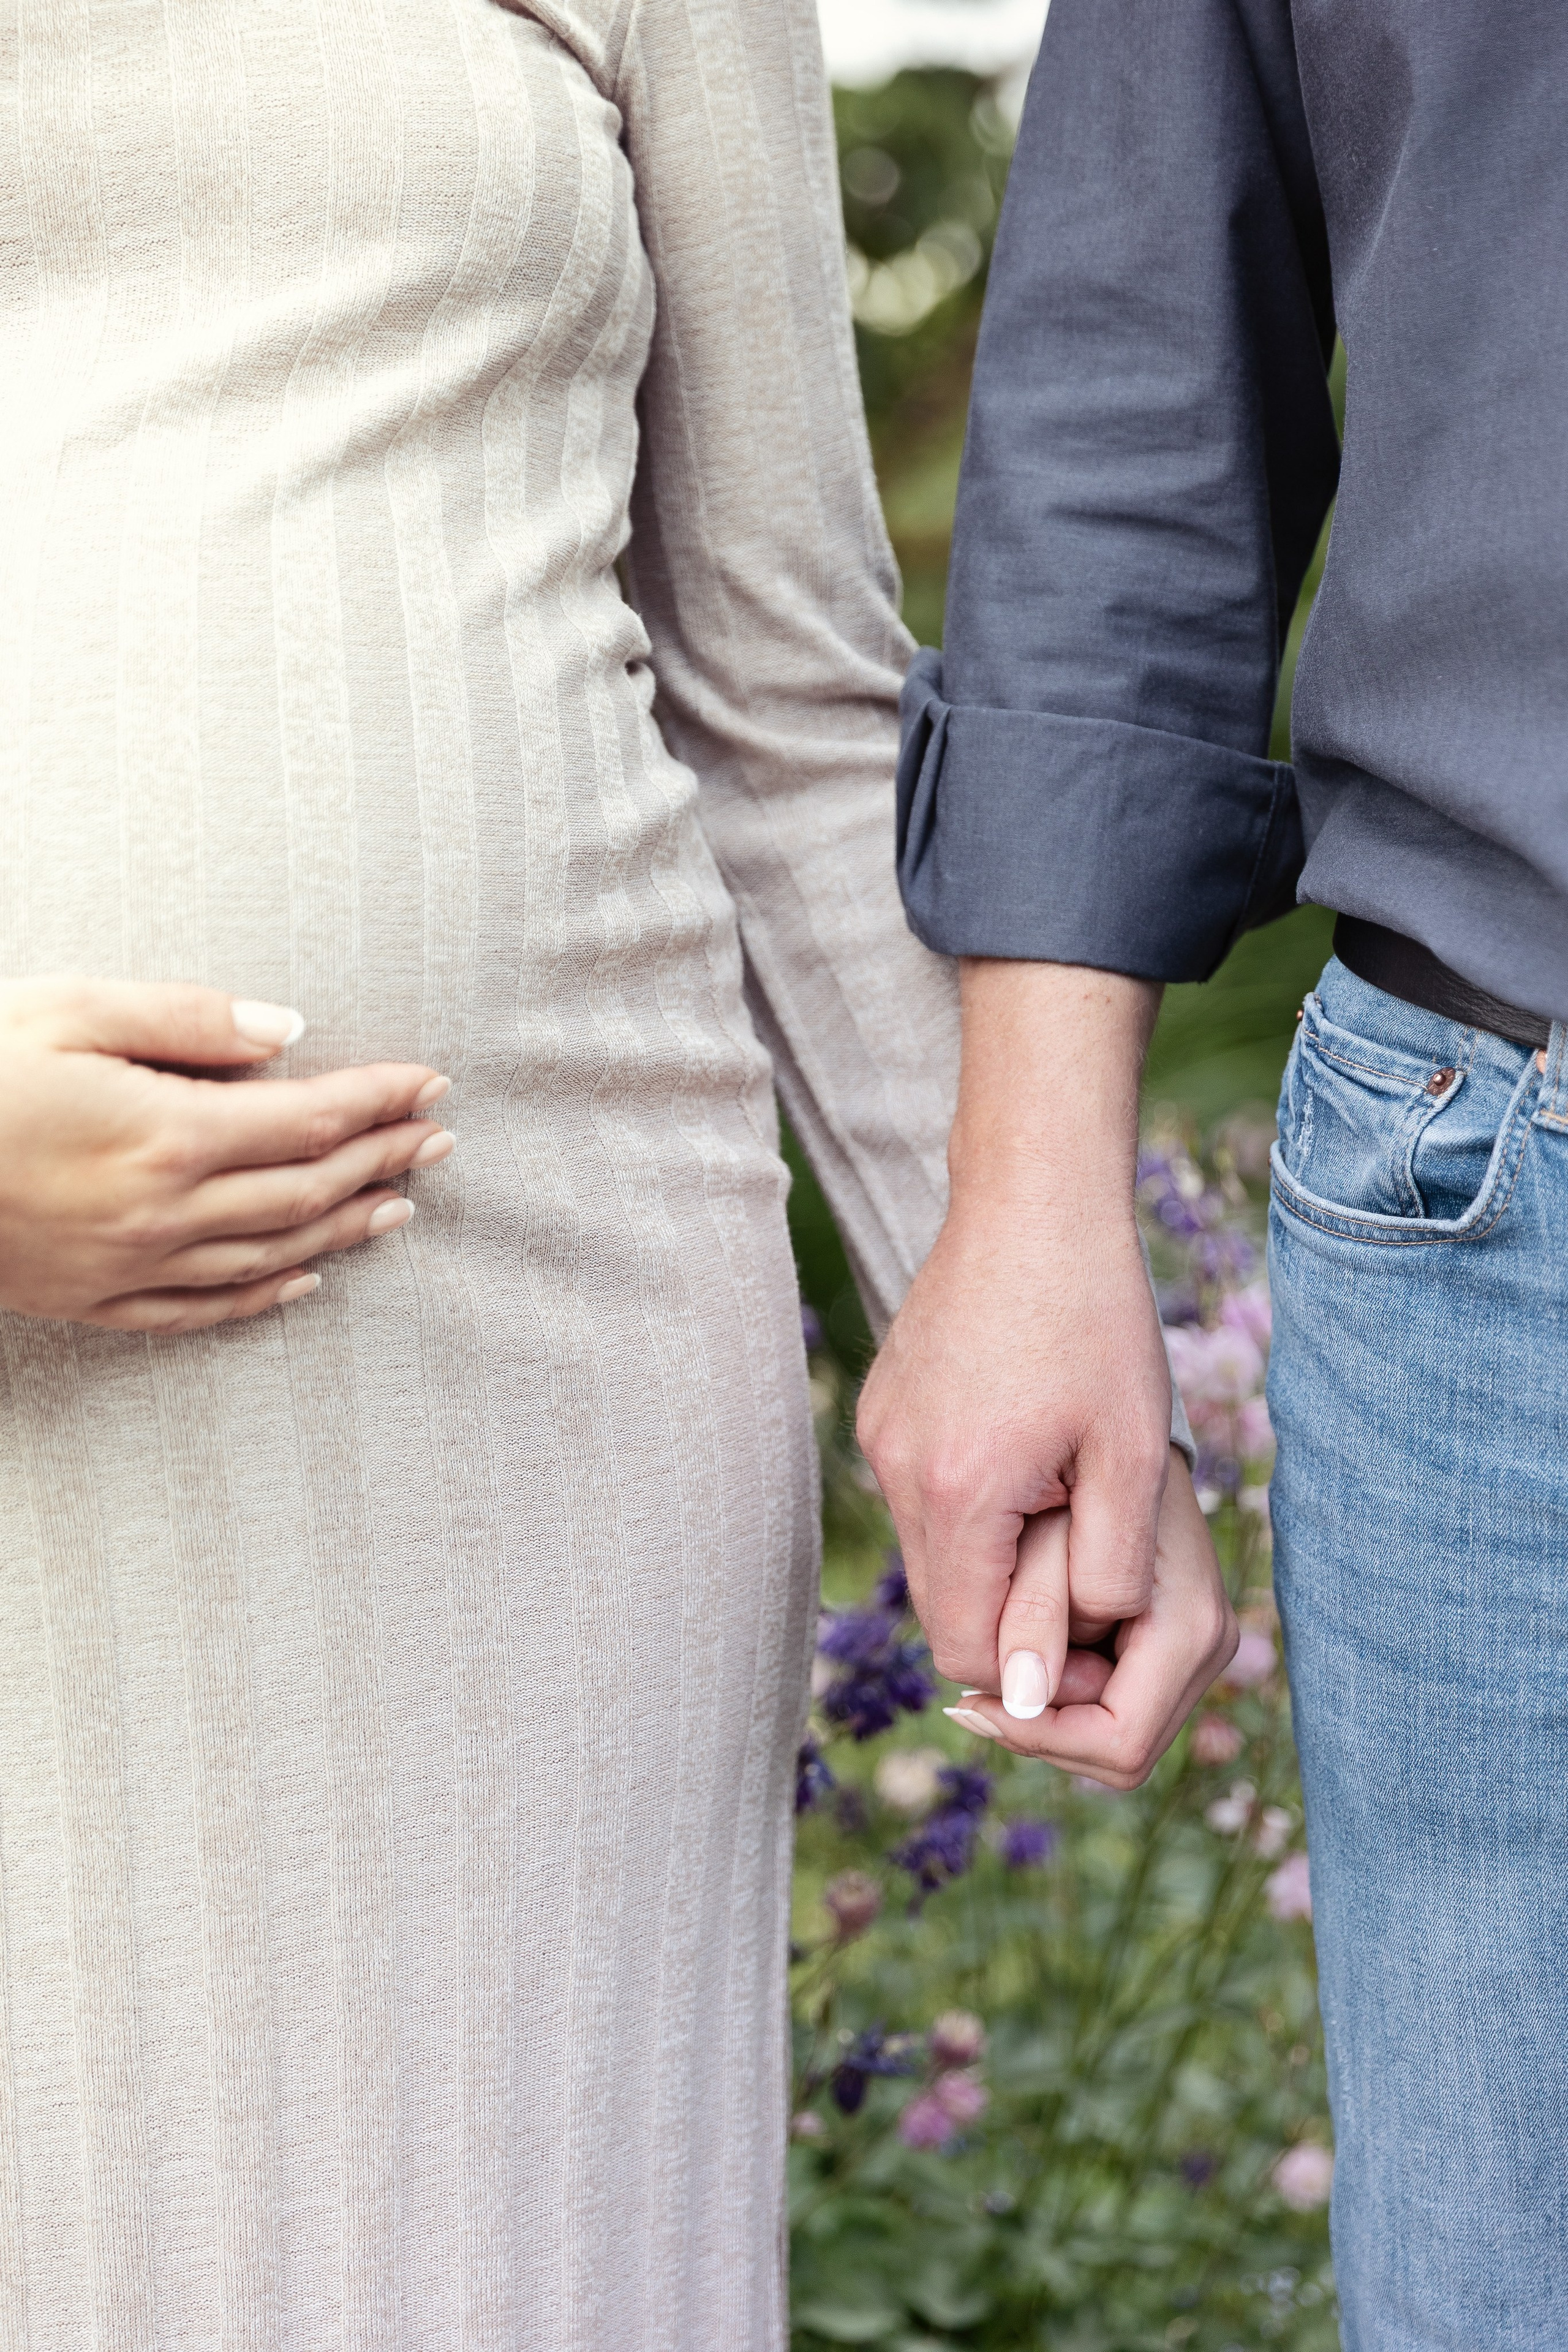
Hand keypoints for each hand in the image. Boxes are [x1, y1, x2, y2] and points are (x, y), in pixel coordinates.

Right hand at [0, 977, 452, 1329]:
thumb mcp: (66, 1008)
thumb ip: (185, 1018)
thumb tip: (285, 1031)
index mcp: (164, 1133)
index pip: (309, 1119)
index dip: (378, 1102)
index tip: (430, 1085)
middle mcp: (162, 1211)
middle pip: (305, 1190)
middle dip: (382, 1161)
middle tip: (439, 1141)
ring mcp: (128, 1265)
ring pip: (270, 1253)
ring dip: (345, 1227)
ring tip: (401, 1204)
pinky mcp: (91, 1299)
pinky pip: (202, 1308)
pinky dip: (266, 1295)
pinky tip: (307, 1279)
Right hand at [857, 959, 1171, 1695]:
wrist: (1033, 1202)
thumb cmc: (1098, 1322)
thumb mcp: (1132, 1457)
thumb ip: (1100, 1578)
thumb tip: (1047, 1684)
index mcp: (960, 1494)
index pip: (972, 1655)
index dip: (1037, 1670)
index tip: (1099, 1629)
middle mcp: (900, 1474)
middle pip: (945, 1614)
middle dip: (1015, 1617)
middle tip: (1091, 1563)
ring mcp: (882, 1440)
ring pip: (932, 1558)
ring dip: (994, 1557)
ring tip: (1063, 1493)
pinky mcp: (881, 1413)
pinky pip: (920, 1499)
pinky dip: (970, 1505)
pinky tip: (1024, 1448)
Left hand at [942, 1451, 1236, 1788]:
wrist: (1115, 1405)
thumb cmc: (1080, 1454)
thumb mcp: (1050, 1533)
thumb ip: (1038, 1613)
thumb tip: (1018, 1702)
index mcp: (1191, 1629)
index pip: (1117, 1745)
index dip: (1040, 1736)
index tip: (971, 1700)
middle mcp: (1207, 1645)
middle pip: (1112, 1751)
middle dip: (1041, 1725)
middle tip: (972, 1680)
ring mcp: (1195, 1642)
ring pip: (1104, 1729)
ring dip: (1044, 1703)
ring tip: (994, 1642)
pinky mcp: (1167, 1633)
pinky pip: (1103, 1693)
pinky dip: (1054, 1680)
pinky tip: (1012, 1636)